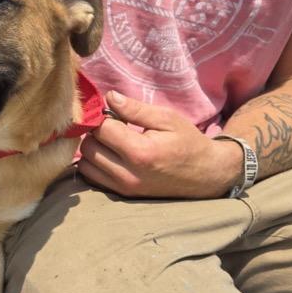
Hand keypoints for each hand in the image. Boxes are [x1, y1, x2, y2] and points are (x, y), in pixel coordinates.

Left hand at [77, 91, 243, 198]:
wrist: (206, 175)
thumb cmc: (187, 142)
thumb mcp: (167, 119)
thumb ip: (135, 108)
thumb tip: (108, 97)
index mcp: (141, 152)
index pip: (102, 129)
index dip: (104, 117)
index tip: (115, 114)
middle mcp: (128, 174)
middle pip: (89, 147)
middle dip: (96, 133)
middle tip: (113, 127)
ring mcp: (124, 188)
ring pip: (85, 164)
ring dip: (93, 149)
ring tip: (111, 142)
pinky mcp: (122, 195)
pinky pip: (92, 178)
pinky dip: (94, 165)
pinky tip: (109, 156)